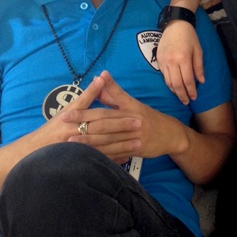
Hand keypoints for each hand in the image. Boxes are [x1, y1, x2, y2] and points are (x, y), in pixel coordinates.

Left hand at [61, 71, 184, 160]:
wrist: (171, 134)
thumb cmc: (149, 117)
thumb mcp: (133, 103)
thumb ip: (115, 94)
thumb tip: (99, 79)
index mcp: (129, 107)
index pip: (104, 107)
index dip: (86, 109)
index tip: (68, 111)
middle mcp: (132, 120)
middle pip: (104, 122)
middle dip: (83, 122)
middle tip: (64, 123)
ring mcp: (135, 136)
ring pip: (108, 139)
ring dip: (89, 141)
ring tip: (71, 142)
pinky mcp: (137, 149)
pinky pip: (117, 152)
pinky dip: (104, 155)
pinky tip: (90, 157)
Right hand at [156, 21, 204, 103]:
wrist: (175, 25)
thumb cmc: (190, 37)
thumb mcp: (198, 50)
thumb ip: (199, 67)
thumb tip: (201, 82)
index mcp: (183, 58)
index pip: (187, 80)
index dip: (191, 91)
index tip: (194, 98)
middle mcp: (172, 61)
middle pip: (176, 84)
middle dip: (182, 95)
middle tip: (186, 102)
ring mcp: (163, 61)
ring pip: (168, 81)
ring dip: (175, 91)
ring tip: (181, 96)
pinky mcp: (158, 60)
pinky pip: (164, 75)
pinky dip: (169, 83)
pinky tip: (174, 86)